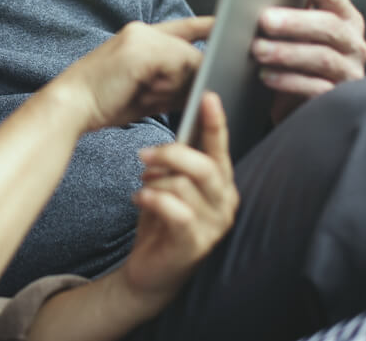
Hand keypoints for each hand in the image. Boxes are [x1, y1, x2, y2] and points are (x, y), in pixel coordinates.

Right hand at [56, 17, 211, 132]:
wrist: (72, 105)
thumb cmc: (104, 103)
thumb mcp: (145, 91)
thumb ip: (172, 83)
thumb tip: (202, 85)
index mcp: (139, 37)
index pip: (182, 27)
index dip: (205, 25)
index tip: (225, 23)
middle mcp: (141, 31)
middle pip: (188, 49)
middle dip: (193, 74)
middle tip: (176, 92)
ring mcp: (141, 38)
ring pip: (186, 57)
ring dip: (180, 83)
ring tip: (153, 95)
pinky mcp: (142, 50)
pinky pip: (178, 64)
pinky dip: (175, 83)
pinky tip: (158, 94)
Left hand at [121, 92, 237, 302]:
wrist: (150, 270)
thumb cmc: (162, 220)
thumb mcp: (170, 184)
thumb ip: (177, 162)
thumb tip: (172, 133)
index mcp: (221, 182)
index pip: (220, 147)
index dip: (215, 122)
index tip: (208, 95)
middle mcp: (225, 202)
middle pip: (204, 165)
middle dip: (170, 154)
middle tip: (143, 154)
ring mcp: (214, 225)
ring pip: (184, 185)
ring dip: (155, 181)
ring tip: (143, 187)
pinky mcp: (196, 244)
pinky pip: (175, 210)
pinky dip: (152, 199)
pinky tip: (140, 200)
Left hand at [252, 0, 365, 121]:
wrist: (298, 103)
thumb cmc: (294, 54)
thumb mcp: (294, 27)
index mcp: (345, 18)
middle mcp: (354, 44)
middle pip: (329, 27)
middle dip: (296, 22)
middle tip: (263, 19)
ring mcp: (349, 73)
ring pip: (322, 59)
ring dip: (287, 53)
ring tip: (256, 49)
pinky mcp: (336, 100)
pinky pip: (315, 89)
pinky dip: (288, 81)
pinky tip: (265, 76)